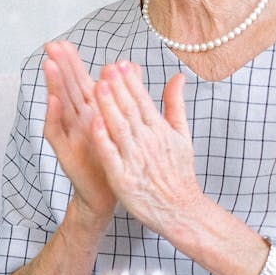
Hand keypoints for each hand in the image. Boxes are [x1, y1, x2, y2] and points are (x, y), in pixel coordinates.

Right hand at [42, 41, 117, 224]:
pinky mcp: (65, 152)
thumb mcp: (120, 122)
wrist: (109, 193)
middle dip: (60, 66)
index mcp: (92, 112)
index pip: (80, 82)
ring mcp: (69, 135)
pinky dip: (55, 117)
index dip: (72, 63)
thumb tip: (128, 64)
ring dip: (54, 85)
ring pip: (60, 106)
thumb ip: (123, 93)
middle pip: (67, 88)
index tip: (64, 42)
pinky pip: (57, 132)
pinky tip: (54, 102)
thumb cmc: (114, 157)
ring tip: (48, 65)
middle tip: (51, 45)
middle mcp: (77, 121)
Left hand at [91, 61, 202, 235]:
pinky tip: (94, 123)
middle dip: (118, 88)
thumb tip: (178, 77)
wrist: (180, 210)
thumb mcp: (181, 136)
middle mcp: (148, 142)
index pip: (143, 101)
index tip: (119, 63)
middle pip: (131, 111)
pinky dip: (104, 140)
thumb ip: (176, 105)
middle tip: (106, 67)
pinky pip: (112, 156)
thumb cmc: (177, 173)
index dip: (130, 82)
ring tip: (98, 86)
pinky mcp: (124, 178)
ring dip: (109, 107)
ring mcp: (136, 160)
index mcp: (160, 131)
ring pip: (120, 129)